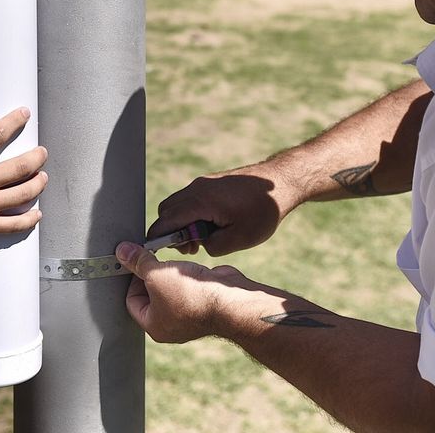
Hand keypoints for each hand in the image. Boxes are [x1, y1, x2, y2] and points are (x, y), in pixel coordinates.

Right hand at [0, 107, 45, 252]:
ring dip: (38, 184)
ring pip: (24, 193)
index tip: (25, 114)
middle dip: (37, 157)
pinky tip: (37, 214)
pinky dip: (30, 219)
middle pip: (20, 166)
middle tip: (42, 153)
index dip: (14, 121)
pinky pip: (15, 224)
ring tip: (43, 178)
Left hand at [115, 243, 290, 343]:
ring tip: (169, 261)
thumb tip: (122, 251)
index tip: (135, 261)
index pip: (131, 301)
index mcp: (154, 326)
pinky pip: (187, 287)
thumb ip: (138, 262)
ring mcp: (189, 314)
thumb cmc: (192, 296)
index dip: (130, 279)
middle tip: (149, 257)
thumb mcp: (156, 274)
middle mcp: (171, 325)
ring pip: (169, 289)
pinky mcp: (203, 303)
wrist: (231, 300)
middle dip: (149, 275)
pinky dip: (184, 274)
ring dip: (167, 272)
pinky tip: (185, 265)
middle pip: (150, 295)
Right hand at [149, 164, 298, 256]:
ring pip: (177, 204)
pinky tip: (210, 226)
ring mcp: (203, 183)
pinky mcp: (210, 183)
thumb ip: (212, 246)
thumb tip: (199, 245)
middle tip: (189, 249)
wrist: (281, 183)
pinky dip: (190, 214)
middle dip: (170, 232)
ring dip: (181, 223)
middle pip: (166, 211)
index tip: (153, 252)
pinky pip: (189, 199)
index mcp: (200, 201)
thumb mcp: (239, 238)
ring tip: (201, 240)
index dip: (157, 238)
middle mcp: (196, 189)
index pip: (166, 220)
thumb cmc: (263, 211)